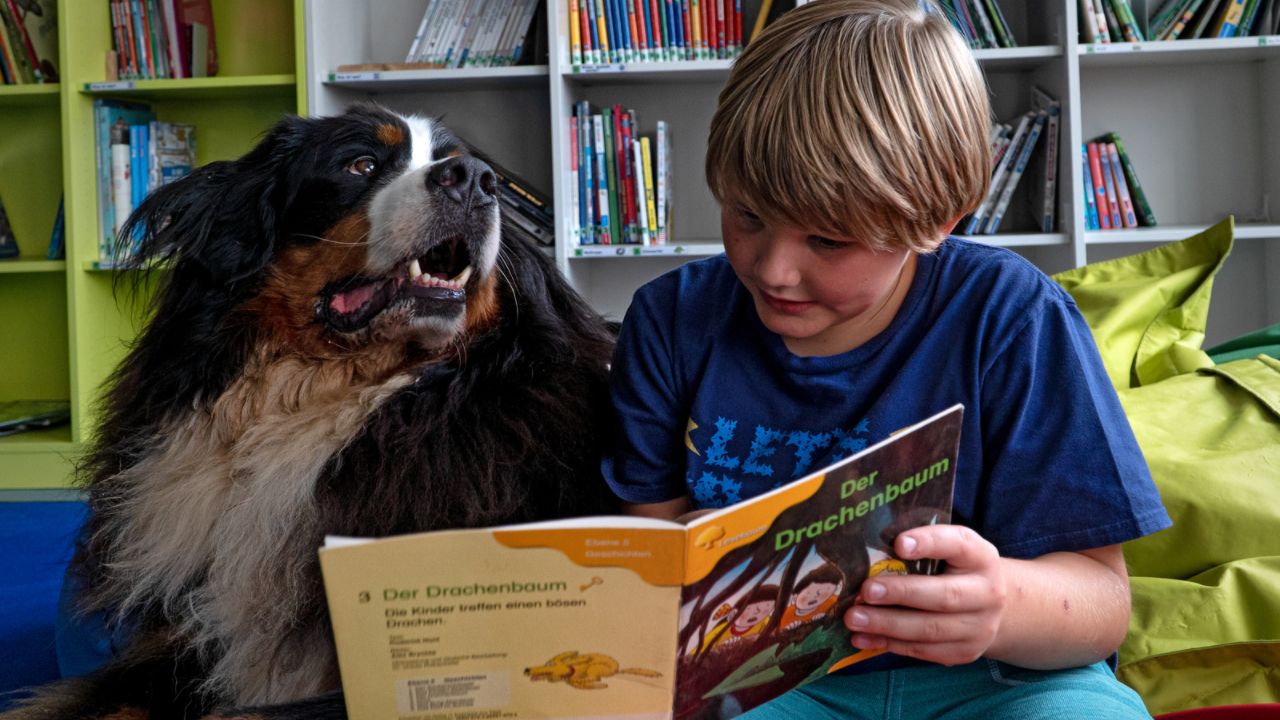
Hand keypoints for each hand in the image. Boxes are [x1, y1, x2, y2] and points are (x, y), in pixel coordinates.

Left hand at [844, 524, 1006, 665]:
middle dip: (901, 593)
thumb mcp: (949, 549)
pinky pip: (923, 650)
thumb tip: (865, 547)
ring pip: (930, 629)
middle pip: (944, 596)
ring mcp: (979, 627)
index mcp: (981, 557)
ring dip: (887, 624)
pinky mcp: (964, 652)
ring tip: (854, 618)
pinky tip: (862, 637)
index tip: (899, 543)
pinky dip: (889, 644)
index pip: (958, 544)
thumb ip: (920, 546)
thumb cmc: (955, 568)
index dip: (929, 543)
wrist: (991, 605)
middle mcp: (988, 593)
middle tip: (866, 591)